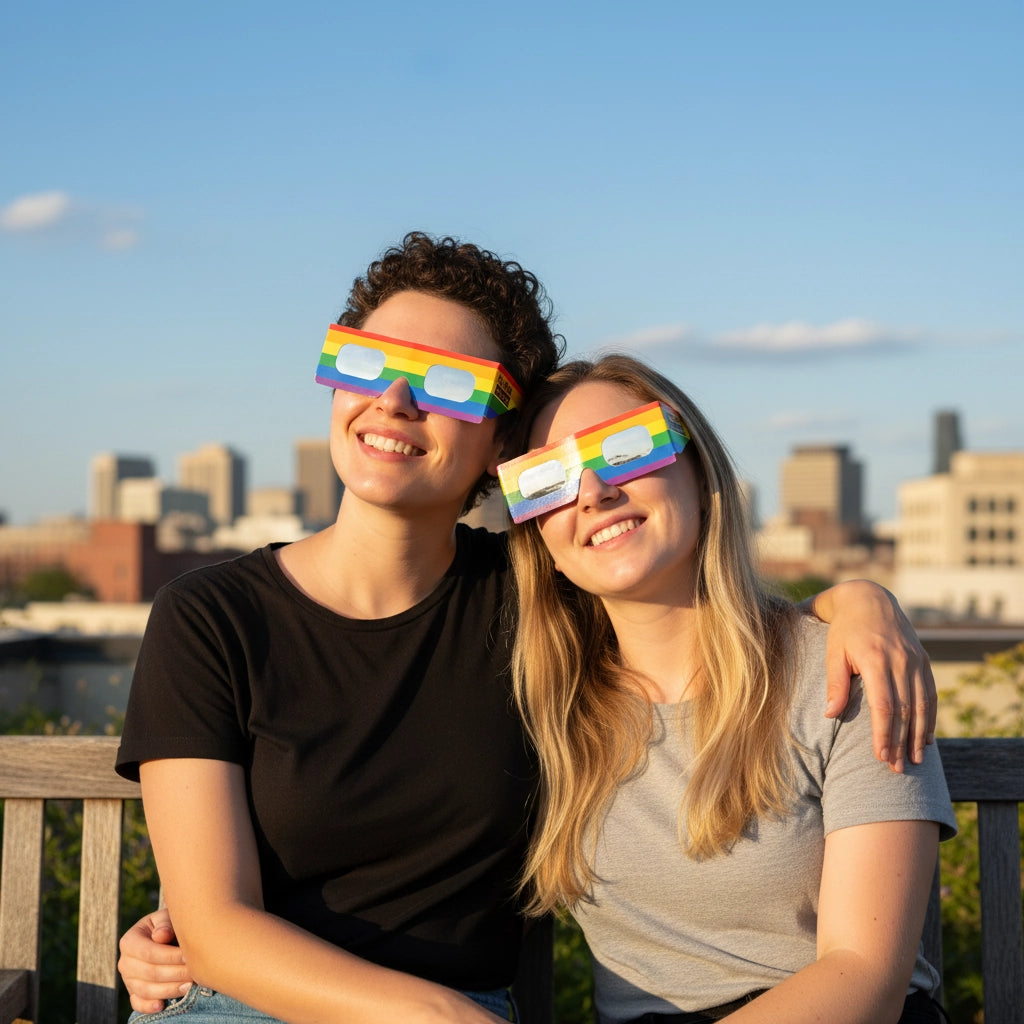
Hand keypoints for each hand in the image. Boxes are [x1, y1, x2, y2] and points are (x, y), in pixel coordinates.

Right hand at [118, 907, 193, 1012]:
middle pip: (149, 973)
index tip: (187, 955)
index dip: (168, 956)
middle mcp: (125, 962)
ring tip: (189, 986)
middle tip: (194, 972)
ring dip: (169, 989)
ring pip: (146, 990)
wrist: (165, 936)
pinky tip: (162, 1005)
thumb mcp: (166, 918)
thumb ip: (165, 924)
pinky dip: (149, 1006)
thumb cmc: (168, 925)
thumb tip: (161, 935)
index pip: (148, 952)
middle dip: (174, 973)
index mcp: (130, 941)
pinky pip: (138, 1003)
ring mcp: (128, 980)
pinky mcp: (133, 993)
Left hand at [809, 580, 935, 770]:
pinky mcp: (924, 660)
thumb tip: (830, 715)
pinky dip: (930, 717)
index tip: (881, 756)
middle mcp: (900, 660)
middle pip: (904, 710)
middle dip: (901, 742)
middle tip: (897, 769)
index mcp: (875, 659)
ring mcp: (915, 660)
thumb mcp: (833, 652)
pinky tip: (927, 737)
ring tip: (916, 760)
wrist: (869, 599)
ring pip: (921, 705)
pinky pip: (930, 693)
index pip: (883, 705)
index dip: (883, 733)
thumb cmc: (845, 630)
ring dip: (919, 735)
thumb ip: (835, 684)